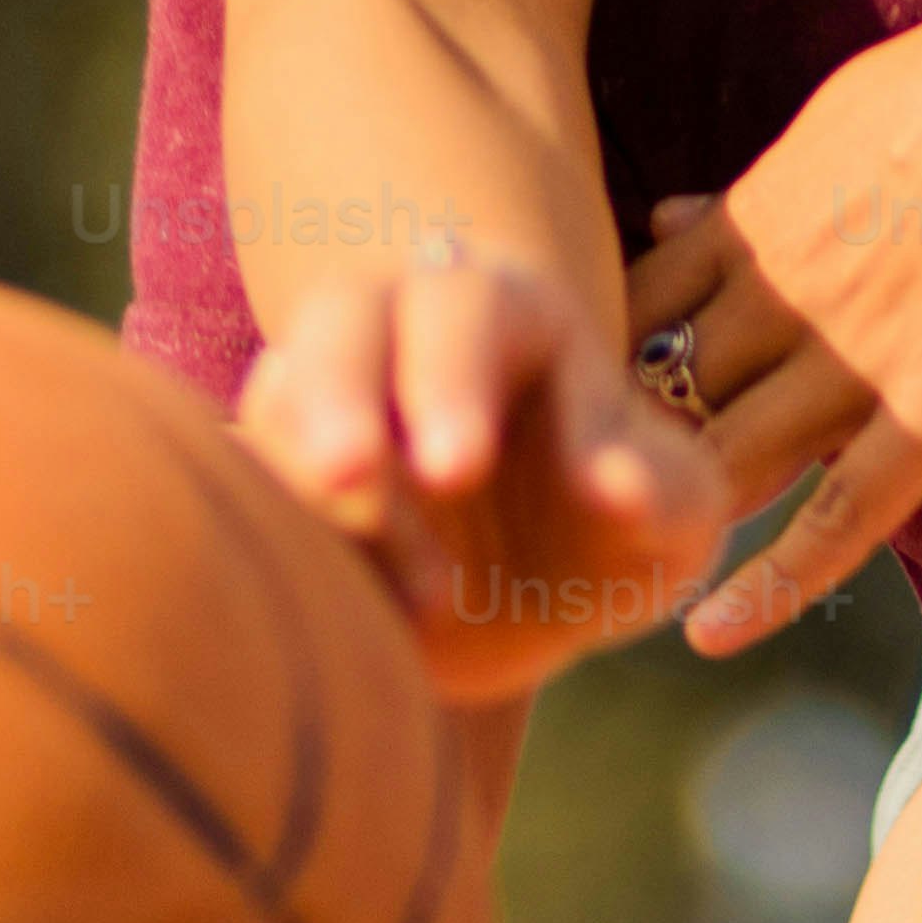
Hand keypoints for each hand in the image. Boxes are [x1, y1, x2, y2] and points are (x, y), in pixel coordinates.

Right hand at [231, 251, 727, 705]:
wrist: (539, 576)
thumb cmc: (617, 521)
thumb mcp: (674, 509)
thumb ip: (662, 494)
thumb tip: (615, 488)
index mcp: (505, 311)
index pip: (465, 313)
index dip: (453, 380)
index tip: (456, 468)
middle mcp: (396, 329)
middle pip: (340, 325)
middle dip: (339, 399)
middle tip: (351, 476)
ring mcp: (322, 394)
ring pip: (279, 406)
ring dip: (305, 487)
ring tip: (389, 595)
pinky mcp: (276, 471)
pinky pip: (247, 486)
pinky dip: (276, 540)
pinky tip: (341, 611)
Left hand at [641, 19, 921, 657]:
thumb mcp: (830, 118)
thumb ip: (748, 189)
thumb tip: (674, 215)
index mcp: (756, 222)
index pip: (639, 307)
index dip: (604, 362)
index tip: (582, 404)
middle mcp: (783, 298)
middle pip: (668, 393)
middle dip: (625, 449)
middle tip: (593, 509)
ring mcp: (854, 361)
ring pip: (732, 456)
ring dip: (684, 510)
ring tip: (643, 567)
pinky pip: (843, 513)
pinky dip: (775, 577)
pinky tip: (713, 630)